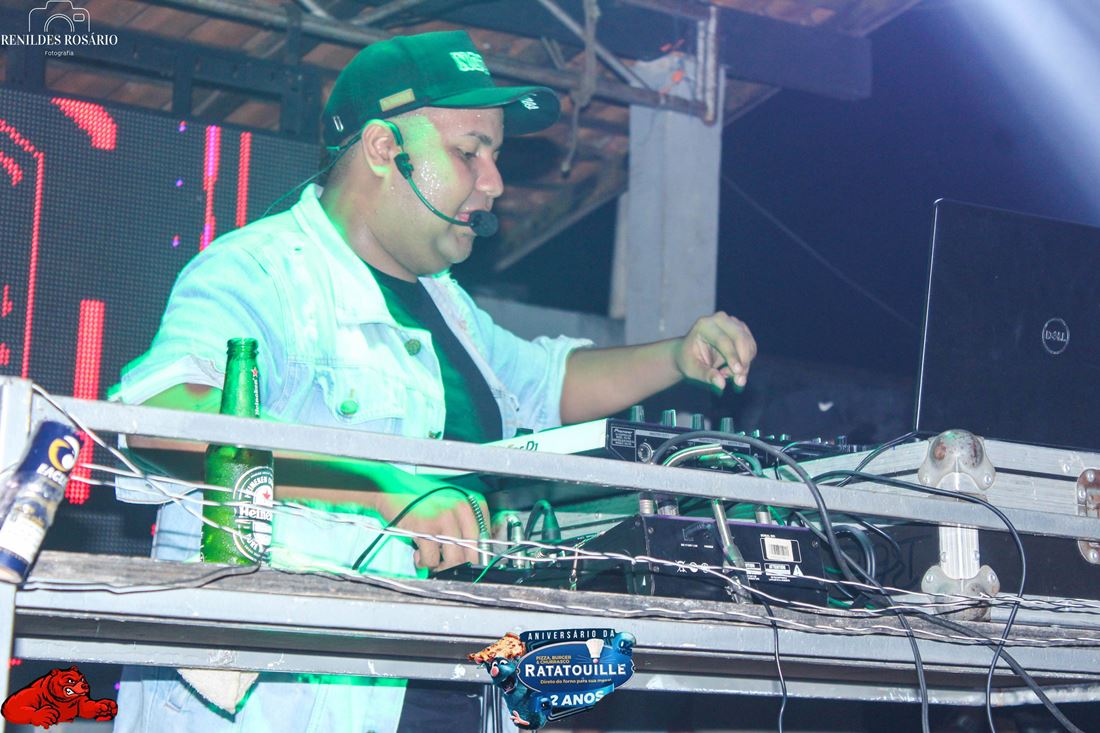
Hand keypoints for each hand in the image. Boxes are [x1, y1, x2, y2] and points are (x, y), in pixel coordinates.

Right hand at [373, 487, 488, 571]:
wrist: (391, 488)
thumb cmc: (421, 499)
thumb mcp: (449, 504)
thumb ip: (464, 525)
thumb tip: (476, 556)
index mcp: (472, 503)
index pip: (486, 538)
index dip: (477, 557)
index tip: (468, 564)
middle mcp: (462, 509)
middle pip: (472, 553)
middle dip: (460, 567)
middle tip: (447, 568)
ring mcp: (444, 519)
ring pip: (454, 560)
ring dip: (441, 568)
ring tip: (431, 561)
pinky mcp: (426, 529)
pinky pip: (432, 560)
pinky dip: (424, 563)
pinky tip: (417, 553)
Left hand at [675, 311, 756, 391]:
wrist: (690, 351)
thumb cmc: (689, 360)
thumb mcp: (692, 370)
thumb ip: (705, 375)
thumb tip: (721, 383)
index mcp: (704, 325)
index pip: (723, 340)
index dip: (732, 356)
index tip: (738, 372)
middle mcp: (720, 319)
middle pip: (740, 338)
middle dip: (743, 361)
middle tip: (739, 381)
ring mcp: (733, 322)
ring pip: (748, 344)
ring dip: (744, 364)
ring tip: (726, 374)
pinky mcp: (742, 329)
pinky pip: (751, 347)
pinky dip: (746, 361)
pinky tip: (731, 369)